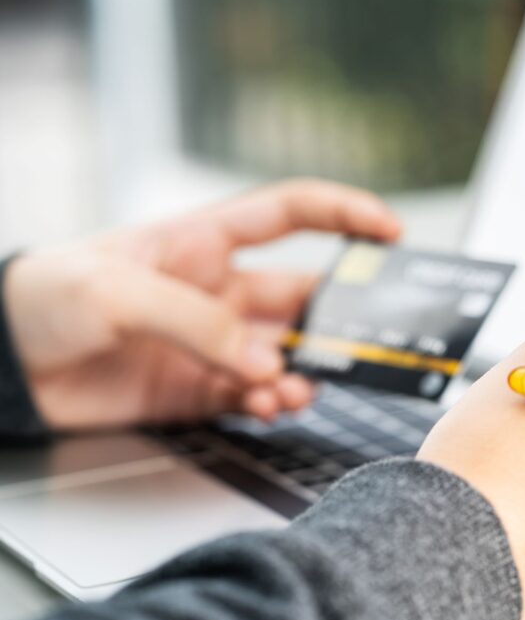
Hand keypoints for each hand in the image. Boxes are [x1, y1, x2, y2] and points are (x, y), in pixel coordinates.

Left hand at [3, 179, 400, 430]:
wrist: (0, 366)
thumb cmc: (43, 296)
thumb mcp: (119, 292)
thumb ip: (199, 324)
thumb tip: (268, 362)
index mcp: (204, 242)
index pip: (291, 214)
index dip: (346, 216)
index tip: (391, 231)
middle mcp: (218, 291)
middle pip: (302, 297)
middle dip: (337, 317)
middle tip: (362, 339)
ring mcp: (212, 343)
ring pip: (285, 354)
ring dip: (301, 371)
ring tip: (292, 388)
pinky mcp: (198, 390)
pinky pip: (254, 395)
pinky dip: (270, 403)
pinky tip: (266, 405)